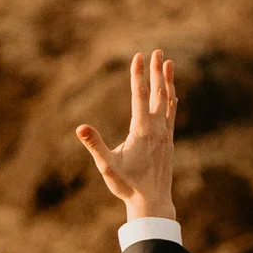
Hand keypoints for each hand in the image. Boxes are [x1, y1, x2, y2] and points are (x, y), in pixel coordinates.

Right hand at [75, 49, 179, 219]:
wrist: (152, 202)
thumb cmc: (127, 186)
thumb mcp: (107, 166)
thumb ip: (95, 145)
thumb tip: (80, 128)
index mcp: (142, 131)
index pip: (139, 96)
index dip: (138, 74)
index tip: (138, 55)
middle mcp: (158, 129)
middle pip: (158, 93)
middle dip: (156, 71)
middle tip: (157, 50)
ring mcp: (166, 135)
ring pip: (168, 101)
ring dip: (168, 81)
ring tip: (168, 63)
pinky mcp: (169, 141)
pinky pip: (171, 114)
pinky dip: (171, 99)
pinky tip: (172, 93)